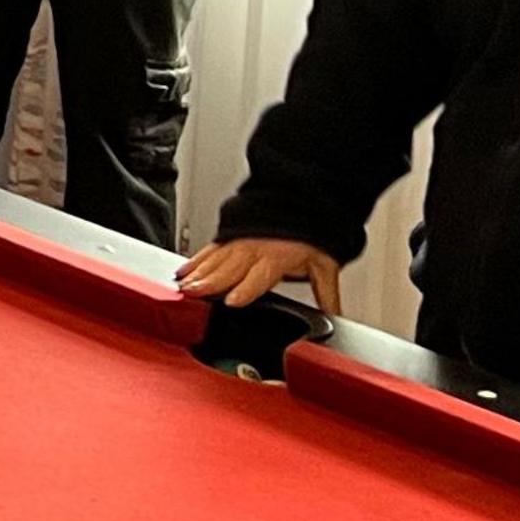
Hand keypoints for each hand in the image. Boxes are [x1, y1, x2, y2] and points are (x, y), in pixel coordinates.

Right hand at [175, 235, 342, 316]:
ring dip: (198, 273)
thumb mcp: (325, 265)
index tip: (232, 300)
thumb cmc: (311, 233)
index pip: (258, 277)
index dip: (245, 289)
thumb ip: (327, 294)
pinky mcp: (229, 238)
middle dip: (209, 282)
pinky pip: (208, 251)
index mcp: (276, 259)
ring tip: (183, 285)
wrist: (302, 202)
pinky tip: (184, 271)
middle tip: (192, 293)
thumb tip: (336, 319)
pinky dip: (194, 261)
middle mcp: (254, 251)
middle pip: (228, 269)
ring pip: (214, 260)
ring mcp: (238, 243)